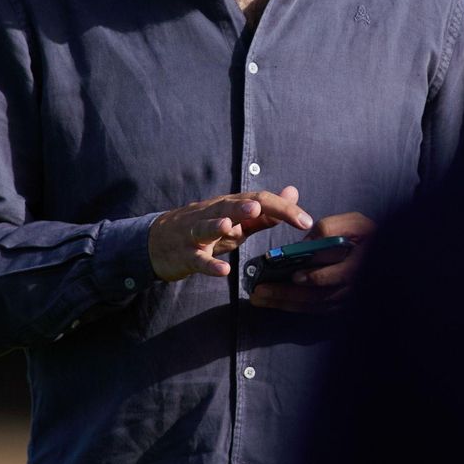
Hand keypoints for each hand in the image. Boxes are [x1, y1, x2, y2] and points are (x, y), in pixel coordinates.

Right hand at [150, 186, 311, 281]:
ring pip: (206, 225)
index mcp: (230, 206)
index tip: (306, 222)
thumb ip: (266, 212)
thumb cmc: (204, 229)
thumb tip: (293, 193)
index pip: (259, 201)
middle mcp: (214, 214)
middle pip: (233, 207)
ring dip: (219, 225)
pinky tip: (222, 270)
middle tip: (264, 209)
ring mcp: (196, 233)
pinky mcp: (185, 255)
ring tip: (232, 225)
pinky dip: (209, 265)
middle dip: (249, 208)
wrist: (157, 241)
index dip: (282, 210)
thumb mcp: (237, 221)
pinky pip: (197, 259)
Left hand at [250, 211, 374, 314]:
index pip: (336, 274)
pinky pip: (317, 311)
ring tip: (261, 297)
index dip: (315, 276)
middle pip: (317, 295)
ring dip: (286, 303)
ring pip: (314, 305)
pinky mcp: (341, 307)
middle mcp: (354, 286)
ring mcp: (347, 300)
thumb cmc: (368, 236)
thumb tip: (305, 245)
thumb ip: (330, 228)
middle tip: (261, 291)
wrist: (386, 260)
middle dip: (287, 294)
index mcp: (359, 263)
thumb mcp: (355, 223)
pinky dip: (296, 307)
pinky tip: (278, 302)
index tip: (294, 276)